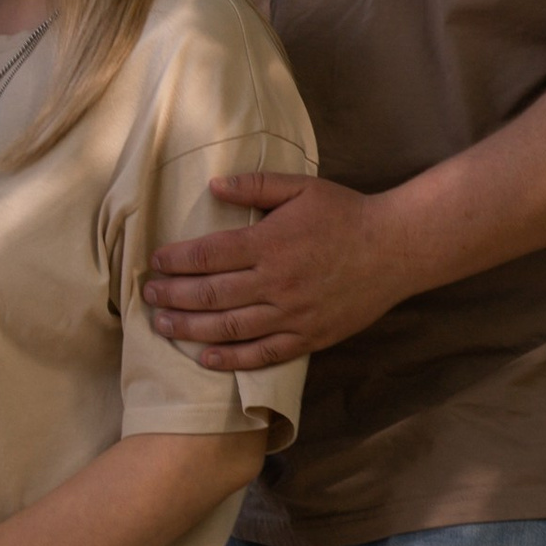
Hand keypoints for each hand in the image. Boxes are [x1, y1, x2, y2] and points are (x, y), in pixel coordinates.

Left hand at [142, 173, 416, 371]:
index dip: (176, 261)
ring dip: (190, 330)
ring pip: (230, 328)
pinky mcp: (309, 337)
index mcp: (270, 243)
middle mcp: (277, 283)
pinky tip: (205, 358)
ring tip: (163, 327)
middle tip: (149, 296)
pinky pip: (263, 355)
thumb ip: (254, 186)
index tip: (156, 263)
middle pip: (211, 295)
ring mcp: (293, 314)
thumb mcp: (301, 187)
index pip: (209, 255)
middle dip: (173, 297)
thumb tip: (212, 186)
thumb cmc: (346, 213)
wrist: (396, 248)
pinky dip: (231, 359)